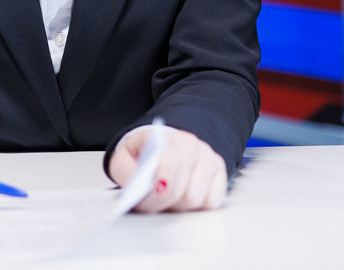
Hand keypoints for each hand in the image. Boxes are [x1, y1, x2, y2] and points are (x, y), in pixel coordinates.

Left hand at [108, 126, 227, 212]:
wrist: (159, 144)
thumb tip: (139, 187)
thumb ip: (126, 171)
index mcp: (166, 137)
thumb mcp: (123, 157)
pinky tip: (183, 195)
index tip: (148, 197)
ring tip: (166, 197)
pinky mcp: (219, 173)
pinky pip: (212, 201)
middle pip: (182, 190)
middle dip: (163, 201)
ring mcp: (208, 158)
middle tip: (151, 202)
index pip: (169, 165)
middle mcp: (191, 145)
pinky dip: (197, 205)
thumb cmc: (142, 153)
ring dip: (179, 205)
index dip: (158, 187)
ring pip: (196, 198)